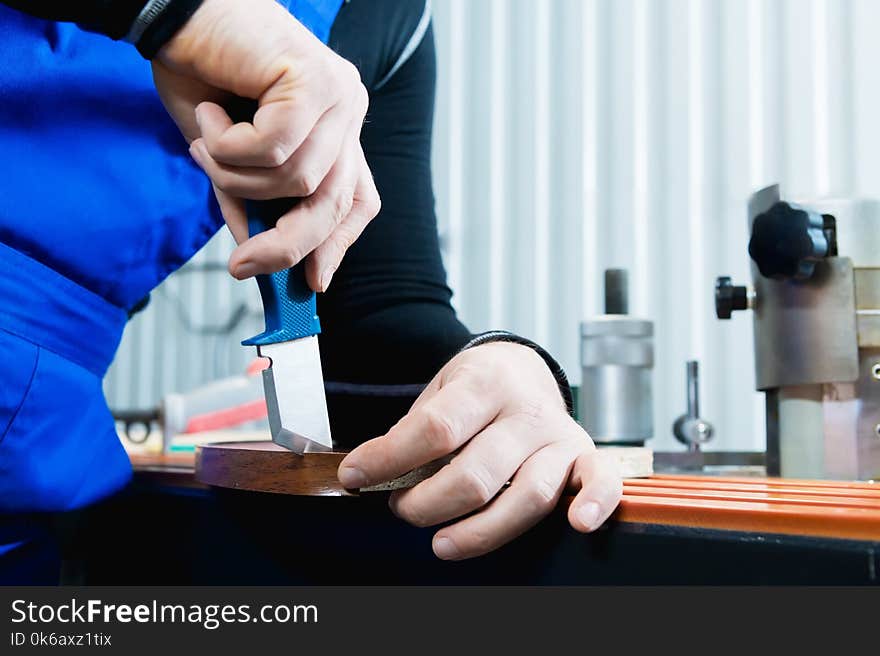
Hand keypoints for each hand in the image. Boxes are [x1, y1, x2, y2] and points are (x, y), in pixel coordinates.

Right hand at [152, 0, 379, 290]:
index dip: (337, 244)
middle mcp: (348, 110)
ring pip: (300, 181)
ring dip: (238, 178)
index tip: (313, 283)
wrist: (175, 13)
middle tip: (241, 267)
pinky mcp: (316, 79)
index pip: (358, 199)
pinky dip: (230, 147)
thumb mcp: (228, 160)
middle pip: (334, 203)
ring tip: (205, 145)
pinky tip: (211, 116)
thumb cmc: (201, 77)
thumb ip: (251, 203)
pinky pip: (275, 149)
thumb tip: (258, 259)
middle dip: (288, 245)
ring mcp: (339, 94)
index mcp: (337, 128)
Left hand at [338, 342, 623, 559]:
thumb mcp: (438, 393)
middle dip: (426, 503)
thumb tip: (369, 475)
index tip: (356, 476)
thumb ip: (413, 432)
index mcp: (483, 383)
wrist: (522, 367)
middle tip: (402, 508)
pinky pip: (600, 482)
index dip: (389, 459)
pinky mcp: (584, 455)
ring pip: (528, 495)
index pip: (434, 429)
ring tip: (441, 543)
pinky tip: (578, 525)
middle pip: (476, 473)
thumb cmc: (473, 390)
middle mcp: (525, 410)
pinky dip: (596, 504)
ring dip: (479, 530)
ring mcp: (558, 435)